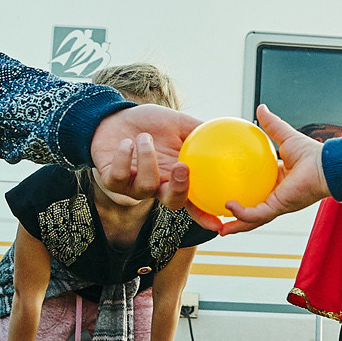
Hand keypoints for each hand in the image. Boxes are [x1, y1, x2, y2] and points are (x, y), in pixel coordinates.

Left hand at [90, 104, 207, 224]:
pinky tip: (126, 143)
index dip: (205, 215)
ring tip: (145, 137)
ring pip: (145, 187)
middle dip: (179, 188)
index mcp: (175, 176)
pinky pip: (120, 178)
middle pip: (172, 202)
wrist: (117, 116)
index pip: (194, 201)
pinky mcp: (112, 180)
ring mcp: (134, 186)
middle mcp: (157, 186)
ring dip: (147, 159)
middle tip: (181, 167)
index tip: (219, 224)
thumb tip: (230, 135)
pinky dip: (125, 157)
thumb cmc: (151, 123)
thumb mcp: (180, 124)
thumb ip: (202, 133)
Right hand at [222, 107, 331, 232]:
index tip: (226, 192)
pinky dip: (242, 214)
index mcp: (277, 183)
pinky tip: (229, 207)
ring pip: (252, 220)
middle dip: (236, 220)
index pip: (256, 192)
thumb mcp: (285, 136)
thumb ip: (271, 125)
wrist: (325, 165)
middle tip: (220, 222)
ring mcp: (277, 204)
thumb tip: (260, 107)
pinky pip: (256, 214)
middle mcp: (276, 197)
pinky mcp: (278, 207)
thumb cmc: (311, 152)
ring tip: (220, 229)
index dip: (242, 194)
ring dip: (236, 226)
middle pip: (252, 212)